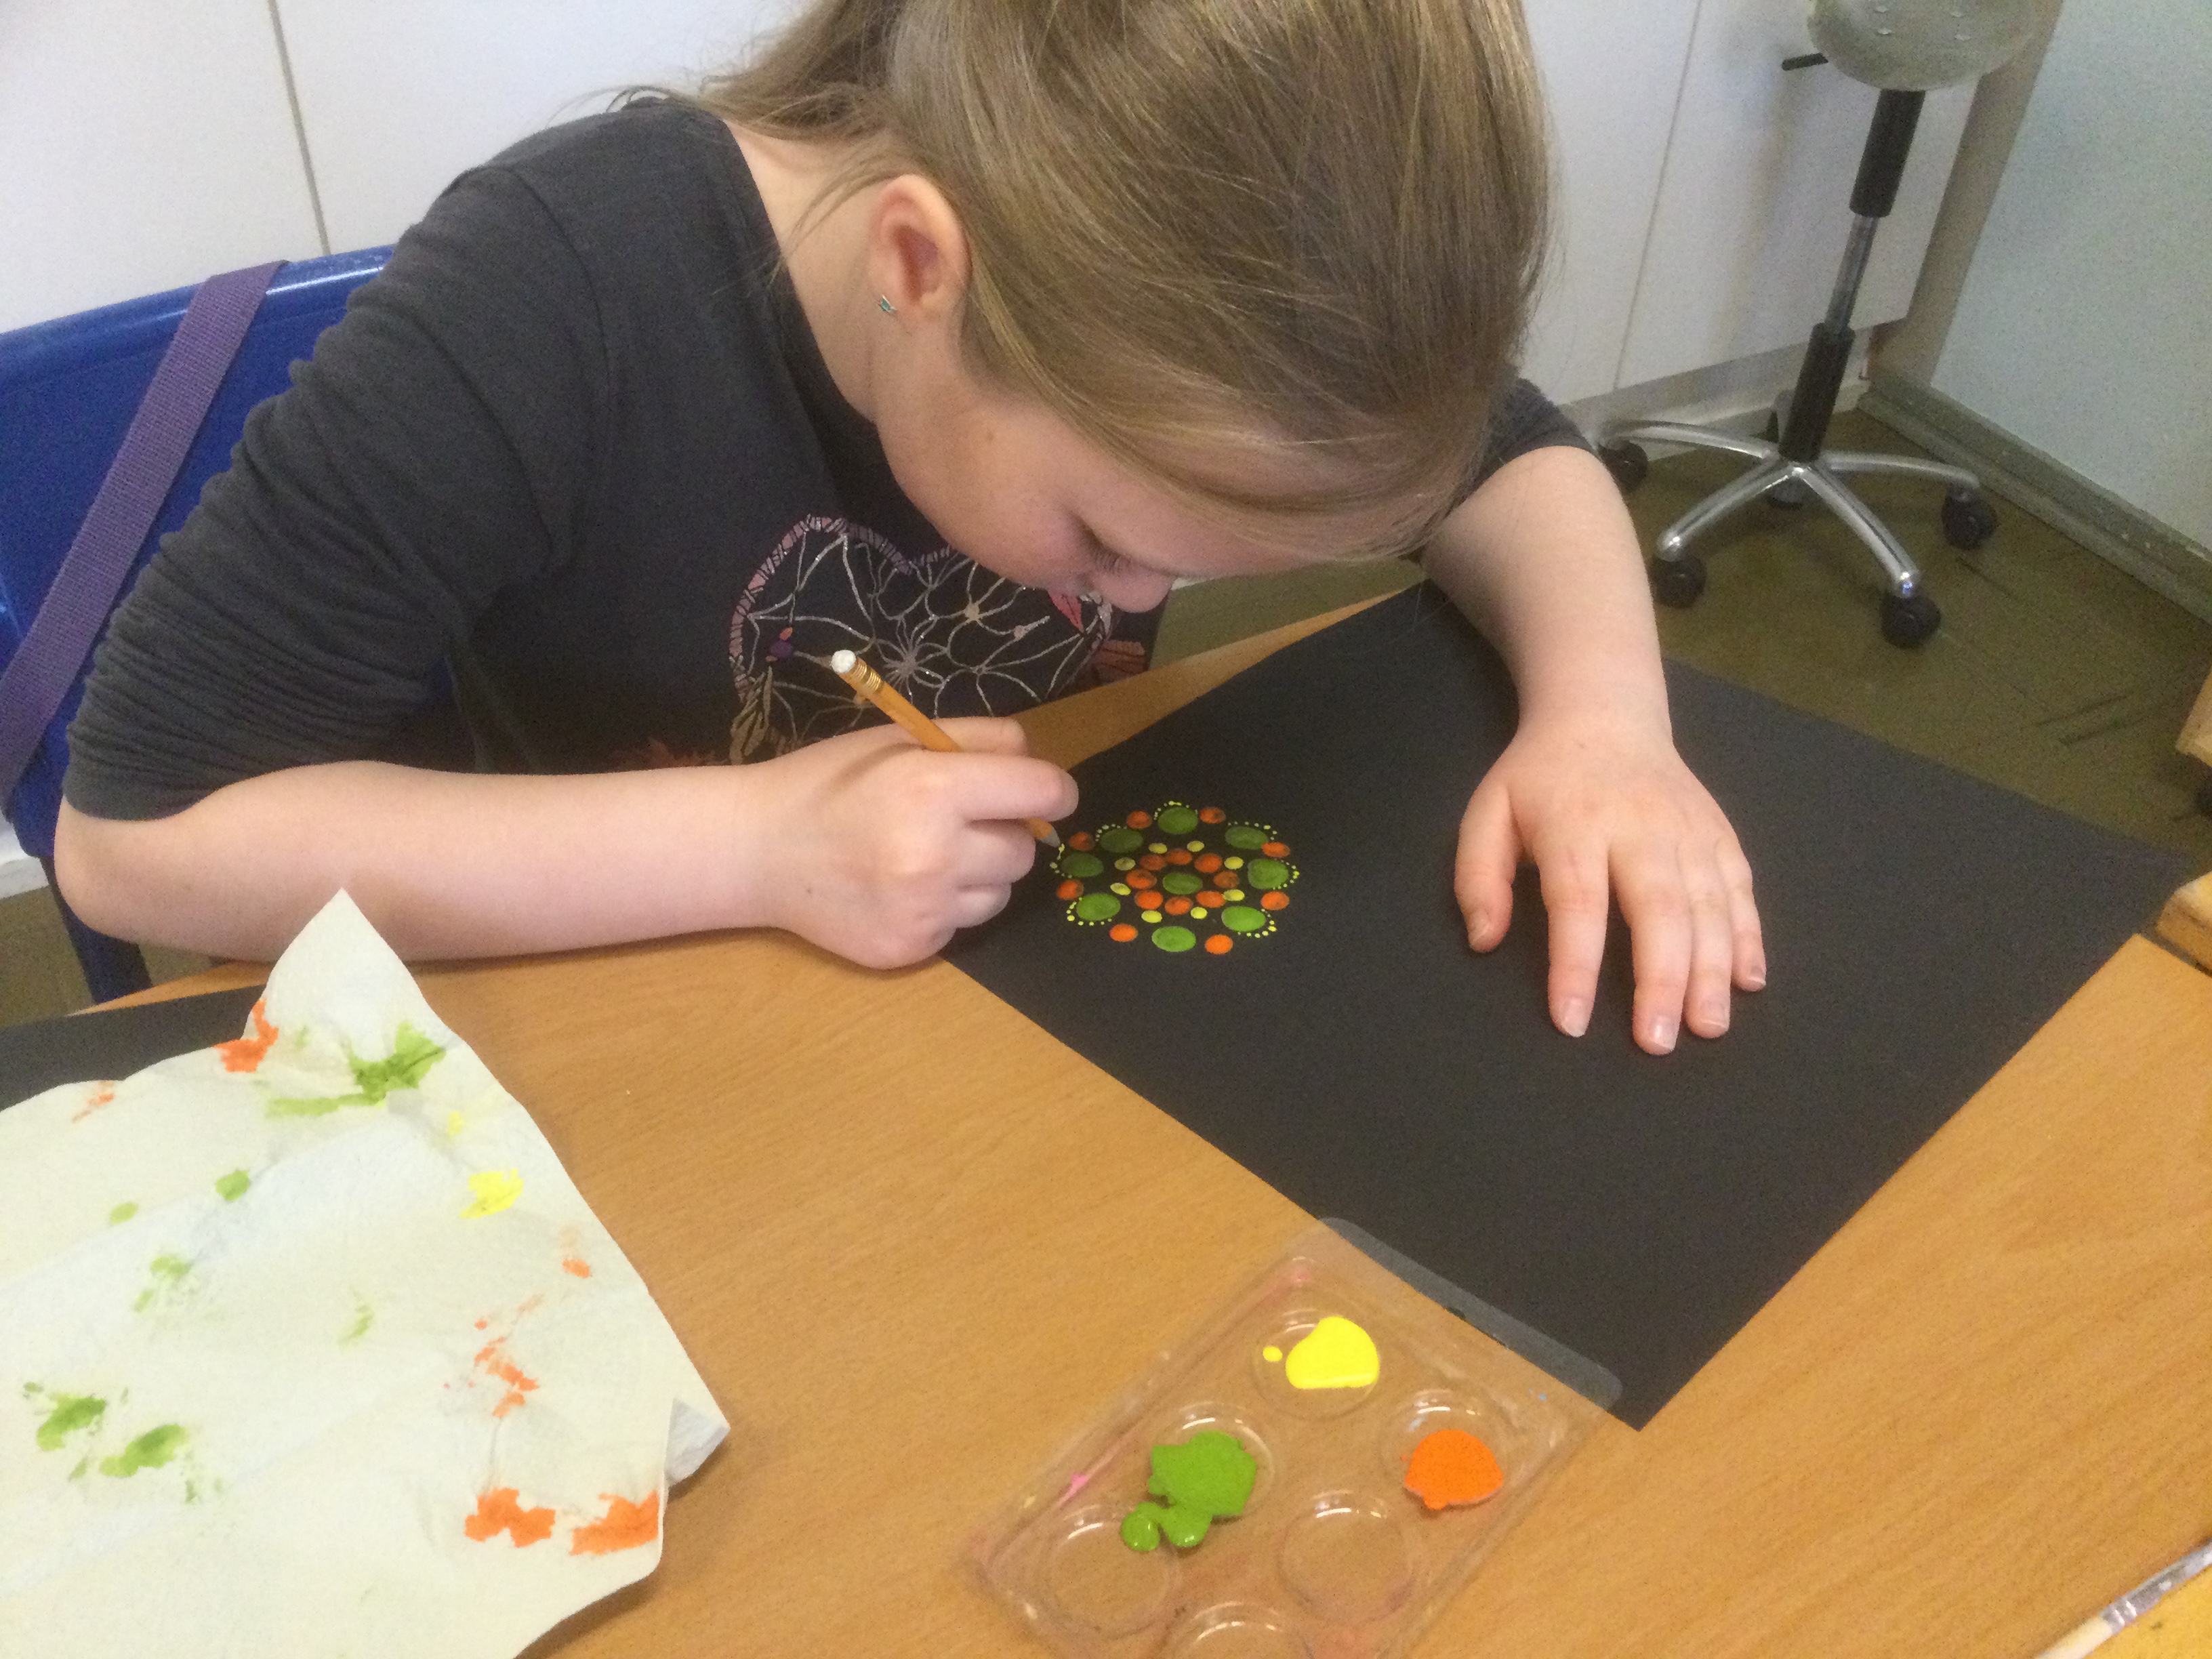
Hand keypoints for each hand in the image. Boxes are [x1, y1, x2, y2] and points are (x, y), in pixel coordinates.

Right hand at [742, 718, 1076, 968]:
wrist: (758, 851)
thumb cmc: (831, 783)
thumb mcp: (900, 739)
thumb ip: (978, 740)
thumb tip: (1038, 761)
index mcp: (934, 788)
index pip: (1044, 792)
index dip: (1051, 790)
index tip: (1041, 793)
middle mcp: (936, 854)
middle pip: (1025, 850)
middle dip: (1003, 832)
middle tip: (954, 822)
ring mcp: (925, 909)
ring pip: (1001, 893)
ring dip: (979, 874)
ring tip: (923, 857)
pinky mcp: (913, 948)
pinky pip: (964, 925)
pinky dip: (946, 906)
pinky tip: (901, 888)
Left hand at [1454, 711, 1764, 1053]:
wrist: (1604, 716)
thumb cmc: (1540, 778)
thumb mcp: (1488, 812)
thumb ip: (1479, 876)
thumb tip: (1484, 940)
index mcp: (1576, 823)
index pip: (1578, 902)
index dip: (1576, 965)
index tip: (1572, 1021)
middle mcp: (1641, 826)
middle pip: (1657, 908)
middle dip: (1660, 979)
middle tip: (1656, 1041)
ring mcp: (1688, 830)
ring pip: (1709, 905)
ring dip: (1711, 972)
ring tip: (1707, 1027)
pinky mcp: (1720, 835)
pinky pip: (1740, 889)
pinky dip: (1748, 937)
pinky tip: (1748, 982)